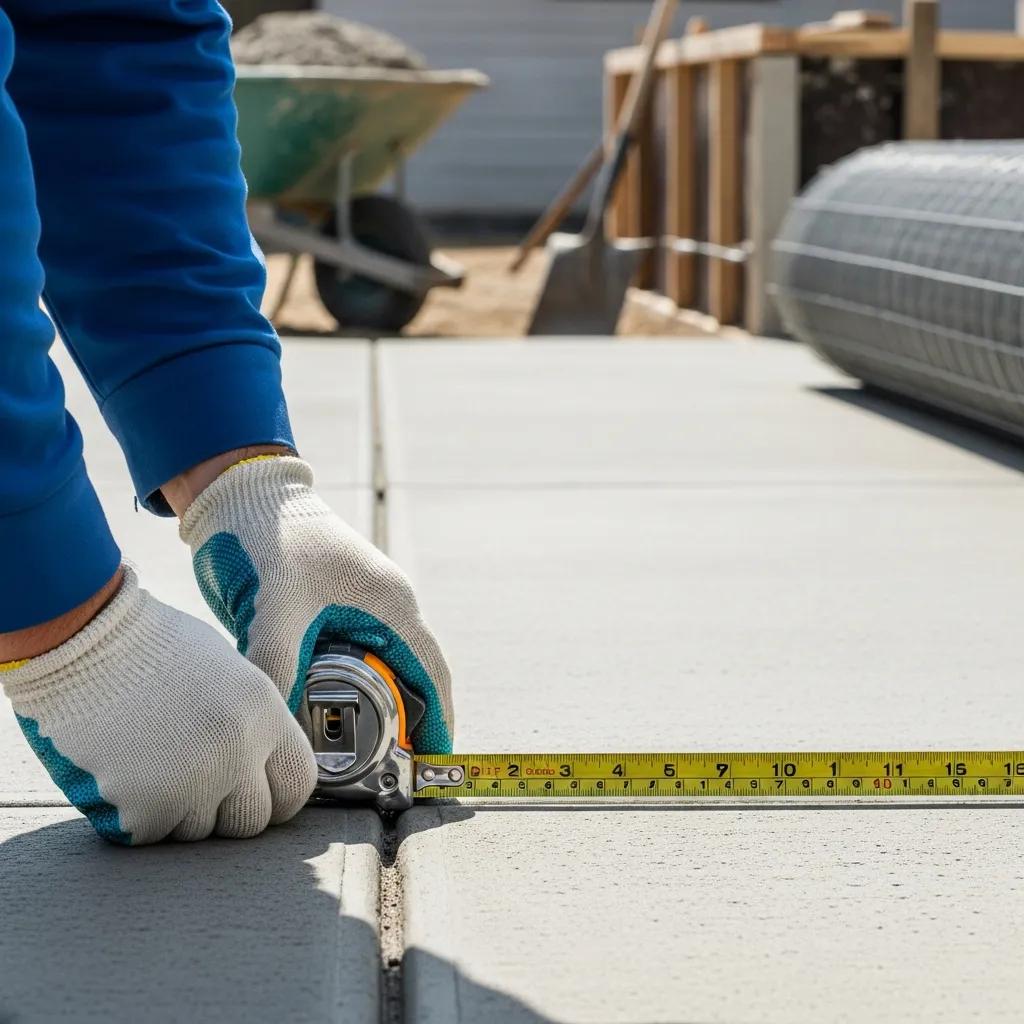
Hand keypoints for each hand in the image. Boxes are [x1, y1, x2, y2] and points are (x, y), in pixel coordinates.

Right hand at [1, 566, 316, 844]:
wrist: (84, 641)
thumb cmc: (152, 647)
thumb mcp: (228, 672)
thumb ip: (253, 722)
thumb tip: (265, 763)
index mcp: (264, 714)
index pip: (299, 784)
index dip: (278, 796)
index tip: (257, 794)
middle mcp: (238, 752)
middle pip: (252, 822)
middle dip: (225, 811)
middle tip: (193, 780)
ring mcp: (193, 783)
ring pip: (199, 833)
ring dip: (178, 810)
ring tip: (151, 761)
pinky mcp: (144, 808)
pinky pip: (151, 835)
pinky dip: (136, 816)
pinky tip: (123, 772)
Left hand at [179, 456, 453, 752]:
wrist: (241, 494)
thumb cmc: (267, 540)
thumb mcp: (273, 611)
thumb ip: (277, 669)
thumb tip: (276, 732)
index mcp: (389, 603)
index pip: (432, 673)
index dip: (439, 721)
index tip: (435, 762)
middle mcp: (385, 605)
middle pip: (414, 675)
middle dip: (411, 723)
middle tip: (396, 770)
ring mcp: (361, 605)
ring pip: (385, 669)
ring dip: (382, 708)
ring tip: (366, 754)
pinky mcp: (335, 608)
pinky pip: (357, 660)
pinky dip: (353, 691)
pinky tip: (329, 716)